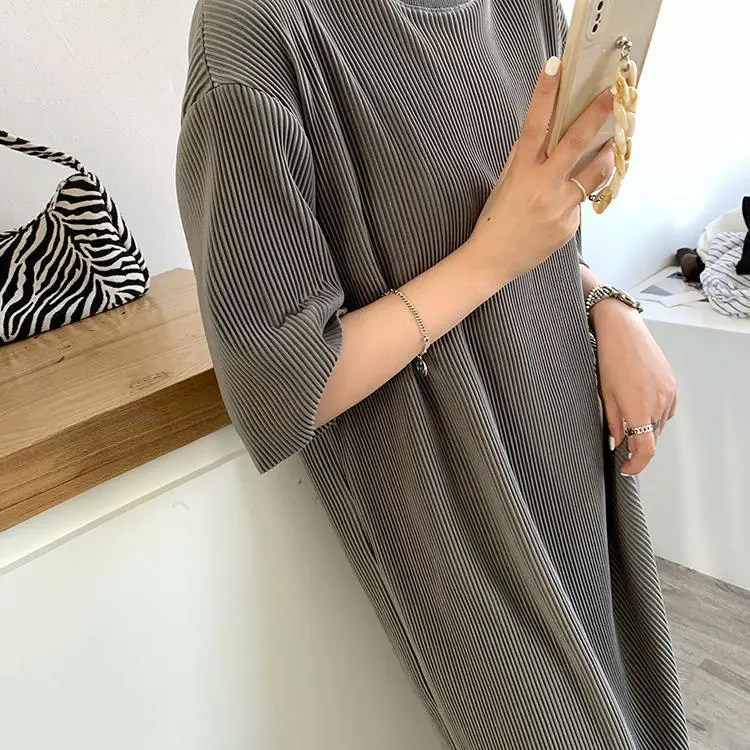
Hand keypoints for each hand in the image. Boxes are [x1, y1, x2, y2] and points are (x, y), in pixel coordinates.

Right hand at [469, 57, 615, 285]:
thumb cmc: (495, 220)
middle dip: (598, 115)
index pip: (535, 125)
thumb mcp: (505, 184)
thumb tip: (547, 138)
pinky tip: (560, 209)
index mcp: (521, 171)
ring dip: (607, 155)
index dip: (545, 94)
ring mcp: (559, 207)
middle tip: (615, 95)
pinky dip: (576, 200)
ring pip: (594, 173)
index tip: (556, 66)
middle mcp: (542, 186)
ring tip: (613, 145)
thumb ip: (526, 161)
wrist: (491, 260)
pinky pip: (580, 204)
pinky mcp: (569, 226)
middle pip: (576, 142)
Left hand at [592, 300, 677, 475]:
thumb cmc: (609, 358)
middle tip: (621, 444)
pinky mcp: (672, 385)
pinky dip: (654, 415)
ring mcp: (668, 393)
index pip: (645, 449)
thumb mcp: (605, 394)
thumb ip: (614, 422)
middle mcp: (659, 403)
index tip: (626, 468)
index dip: (637, 464)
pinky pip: (666, 409)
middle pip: (653, 438)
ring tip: (628, 419)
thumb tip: (618, 442)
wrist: (623, 331)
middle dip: (638, 445)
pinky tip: (640, 405)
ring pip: (660, 425)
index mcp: (640, 408)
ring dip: (646, 429)